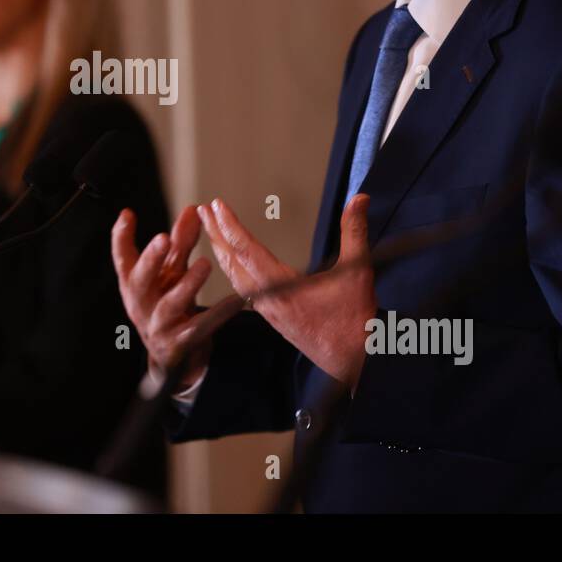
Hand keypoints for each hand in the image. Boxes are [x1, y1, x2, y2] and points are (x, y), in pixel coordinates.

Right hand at [112, 205, 213, 390]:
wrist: (171, 358)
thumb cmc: (168, 304)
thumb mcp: (172, 273)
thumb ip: (180, 243)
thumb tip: (192, 209)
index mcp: (134, 285)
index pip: (122, 259)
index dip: (121, 237)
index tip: (128, 215)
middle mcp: (140, 305)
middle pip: (140, 280)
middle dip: (151, 259)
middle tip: (163, 239)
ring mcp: (158, 326)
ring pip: (170, 304)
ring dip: (187, 284)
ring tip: (204, 264)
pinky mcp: (180, 344)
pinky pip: (200, 327)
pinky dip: (219, 313)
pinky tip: (237, 300)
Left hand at [199, 194, 375, 387]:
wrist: (353, 362)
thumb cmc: (354, 320)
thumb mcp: (357, 271)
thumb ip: (355, 232)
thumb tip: (359, 199)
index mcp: (281, 287)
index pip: (247, 249)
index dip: (230, 225)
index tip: (216, 206)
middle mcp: (268, 298)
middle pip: (233, 262)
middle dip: (216, 234)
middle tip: (202, 211)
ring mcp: (267, 309)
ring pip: (234, 278)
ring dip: (221, 252)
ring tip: (212, 232)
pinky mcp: (272, 317)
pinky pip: (242, 290)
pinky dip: (232, 271)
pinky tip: (233, 265)